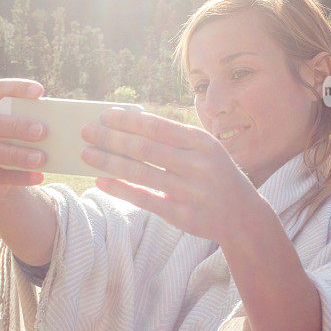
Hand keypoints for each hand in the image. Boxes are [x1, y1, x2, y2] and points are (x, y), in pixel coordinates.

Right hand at [0, 79, 47, 202]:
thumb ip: (30, 122)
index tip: (40, 91)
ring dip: (15, 154)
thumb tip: (58, 122)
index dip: (15, 88)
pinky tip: (38, 176)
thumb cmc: (12, 144)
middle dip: (15, 126)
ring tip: (41, 158)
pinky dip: (16, 176)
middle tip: (42, 131)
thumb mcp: (18, 131)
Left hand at [80, 108, 264, 244]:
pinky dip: (120, 189)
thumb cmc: (216, 175)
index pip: (157, 126)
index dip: (127, 120)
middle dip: (111, 138)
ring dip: (109, 162)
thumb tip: (130, 125)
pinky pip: (144, 199)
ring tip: (87, 154)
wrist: (243, 216)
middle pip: (144, 148)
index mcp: (201, 142)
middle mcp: (197, 165)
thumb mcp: (205, 150)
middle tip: (86, 131)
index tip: (103, 115)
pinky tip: (101, 181)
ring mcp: (190, 191)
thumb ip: (174, 139)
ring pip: (140, 173)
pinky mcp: (182, 215)